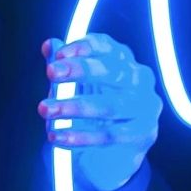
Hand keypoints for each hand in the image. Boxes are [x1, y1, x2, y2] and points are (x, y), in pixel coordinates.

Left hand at [38, 34, 162, 190]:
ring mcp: (145, 106)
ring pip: (110, 105)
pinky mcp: (143, 133)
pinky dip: (81, 137)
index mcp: (122, 60)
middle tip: (50, 72)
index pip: (106, 46)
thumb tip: (49, 45)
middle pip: (113, 71)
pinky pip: (110, 135)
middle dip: (81, 70)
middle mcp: (139, 79)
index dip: (83, 48)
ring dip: (74, 107)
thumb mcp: (76, 83)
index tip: (58, 54)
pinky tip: (56, 136)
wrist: (113, 145)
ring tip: (45, 109)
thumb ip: (63, 64)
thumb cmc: (92, 103)